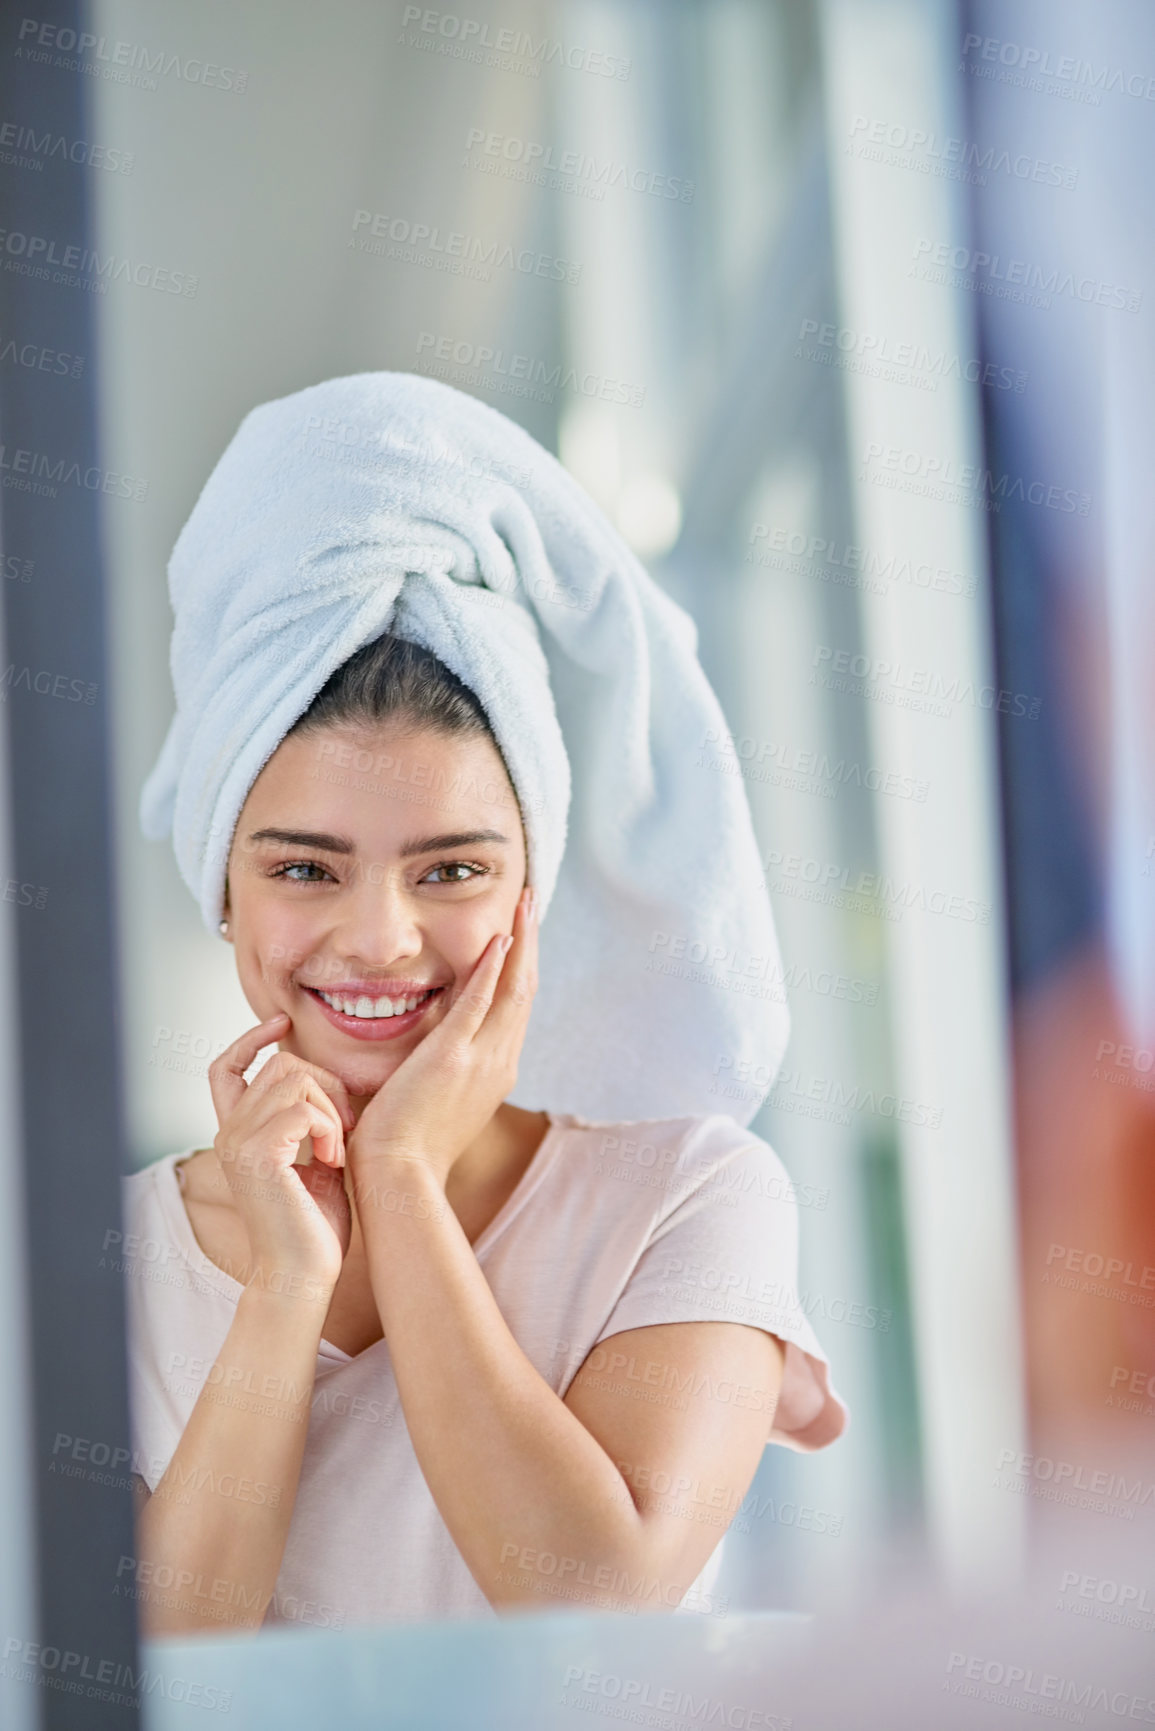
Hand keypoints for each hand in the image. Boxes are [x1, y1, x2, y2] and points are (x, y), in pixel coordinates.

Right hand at [207, 1016, 356, 1297]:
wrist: (304, 1277)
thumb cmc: (315, 1227)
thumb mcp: (315, 1160)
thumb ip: (313, 1121)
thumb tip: (332, 1083)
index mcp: (238, 1133)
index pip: (225, 1067)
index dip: (251, 1038)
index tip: (283, 1023)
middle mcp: (229, 1133)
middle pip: (280, 1063)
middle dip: (326, 1082)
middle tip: (345, 1128)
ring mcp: (238, 1142)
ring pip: (295, 1078)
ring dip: (332, 1108)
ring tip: (338, 1150)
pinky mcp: (257, 1155)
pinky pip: (304, 1108)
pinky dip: (330, 1128)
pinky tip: (334, 1161)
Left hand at [348, 885, 538, 1189]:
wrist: (398, 1178)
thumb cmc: (403, 1147)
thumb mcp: (436, 1097)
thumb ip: (442, 1065)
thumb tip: (430, 1041)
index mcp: (495, 1072)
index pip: (515, 1007)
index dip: (521, 966)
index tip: (520, 933)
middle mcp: (500, 1062)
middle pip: (524, 990)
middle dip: (530, 942)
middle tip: (530, 903)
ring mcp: (482, 1060)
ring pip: (513, 988)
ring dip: (521, 941)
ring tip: (524, 903)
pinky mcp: (453, 1058)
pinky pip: (480, 1003)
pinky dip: (493, 968)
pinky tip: (500, 938)